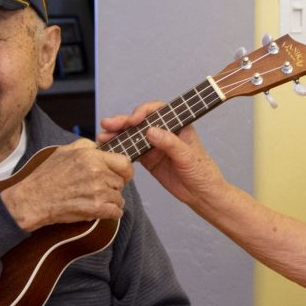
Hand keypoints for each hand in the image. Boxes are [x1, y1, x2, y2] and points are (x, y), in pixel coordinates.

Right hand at [1, 139, 132, 231]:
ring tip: (97, 200)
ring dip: (111, 201)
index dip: (125, 171)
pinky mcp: (95, 209)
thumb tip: (101, 147)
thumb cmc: (45, 176)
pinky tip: (101, 210)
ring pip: (119, 197)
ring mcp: (97, 191)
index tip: (121, 175)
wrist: (32, 199)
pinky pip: (116, 212)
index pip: (124, 163)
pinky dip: (111, 213)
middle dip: (113, 187)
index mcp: (91, 156)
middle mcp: (97, 172)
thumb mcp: (64, 150)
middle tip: (99, 190)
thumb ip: (86, 145)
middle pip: (121, 182)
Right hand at [100, 102, 228, 209]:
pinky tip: (109, 148)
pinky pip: (132, 150)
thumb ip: (170, 143)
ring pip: (133, 135)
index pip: (159, 110)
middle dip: (124, 121)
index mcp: (179, 125)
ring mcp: (155, 145)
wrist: (202, 195)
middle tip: (109, 124)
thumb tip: (151, 130)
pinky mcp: (149, 159)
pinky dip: (121, 149)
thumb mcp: (188, 157)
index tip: (135, 119)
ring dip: (118, 134)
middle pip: (141, 121)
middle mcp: (165, 131)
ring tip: (103, 136)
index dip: (144, 111)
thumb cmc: (202, 173)